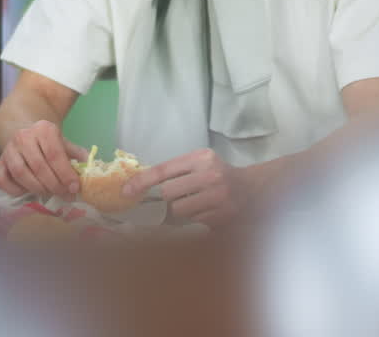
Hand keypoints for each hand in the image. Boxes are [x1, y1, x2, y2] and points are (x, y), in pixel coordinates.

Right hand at [0, 119, 88, 199]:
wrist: (26, 133)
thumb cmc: (49, 143)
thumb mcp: (65, 143)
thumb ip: (77, 155)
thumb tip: (90, 170)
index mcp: (44, 129)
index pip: (54, 154)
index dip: (65, 173)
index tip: (74, 187)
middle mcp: (23, 137)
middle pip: (38, 166)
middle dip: (54, 184)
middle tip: (64, 194)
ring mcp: (8, 150)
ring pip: (20, 173)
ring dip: (37, 188)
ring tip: (49, 193)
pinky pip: (3, 181)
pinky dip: (16, 190)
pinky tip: (29, 192)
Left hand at [122, 148, 254, 225]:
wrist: (252, 189)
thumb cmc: (219, 174)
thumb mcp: (201, 164)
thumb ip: (177, 171)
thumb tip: (139, 185)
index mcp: (200, 158)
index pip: (163, 169)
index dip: (141, 182)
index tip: (125, 192)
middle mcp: (209, 174)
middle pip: (168, 192)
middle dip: (169, 197)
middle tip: (180, 196)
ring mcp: (217, 195)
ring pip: (179, 209)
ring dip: (181, 211)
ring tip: (196, 204)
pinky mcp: (221, 214)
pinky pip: (193, 221)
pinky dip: (195, 218)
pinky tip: (207, 211)